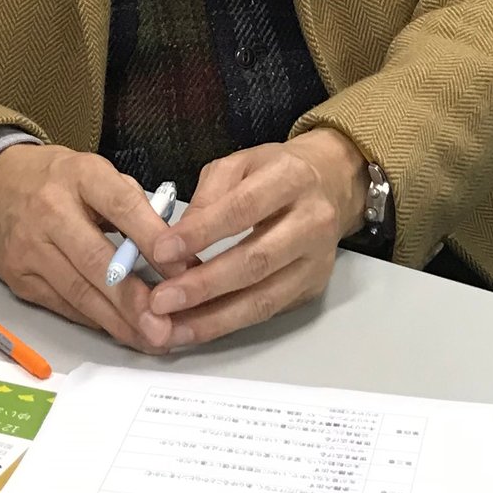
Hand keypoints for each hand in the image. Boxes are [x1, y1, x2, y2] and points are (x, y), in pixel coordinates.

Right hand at [0, 144, 179, 352]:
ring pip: (79, 293)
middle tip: (164, 325)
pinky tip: (121, 331)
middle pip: (97, 261)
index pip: (121, 206)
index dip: (153, 240)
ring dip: (118, 321)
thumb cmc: (56, 179)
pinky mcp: (19, 278)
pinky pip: (63, 305)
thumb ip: (129, 202)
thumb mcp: (93, 171)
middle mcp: (51, 211)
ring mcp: (30, 248)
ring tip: (150, 339)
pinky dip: (95, 320)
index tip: (183, 268)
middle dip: (133, 298)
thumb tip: (171, 248)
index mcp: (80, 176)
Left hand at [142, 129, 368, 348]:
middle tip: (161, 300)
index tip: (161, 250)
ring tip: (173, 328)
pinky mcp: (314, 288)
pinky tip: (198, 327)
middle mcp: (312, 221)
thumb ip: (208, 195)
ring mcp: (317, 260)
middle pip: (256, 261)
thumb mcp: (240, 163)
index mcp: (291, 179)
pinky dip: (230, 324)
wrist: (332, 184)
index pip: (243, 209)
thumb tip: (178, 239)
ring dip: (213, 318)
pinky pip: (268, 312)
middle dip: (204, 285)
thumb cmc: (275, 172)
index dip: (201, 232)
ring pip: (264, 298)